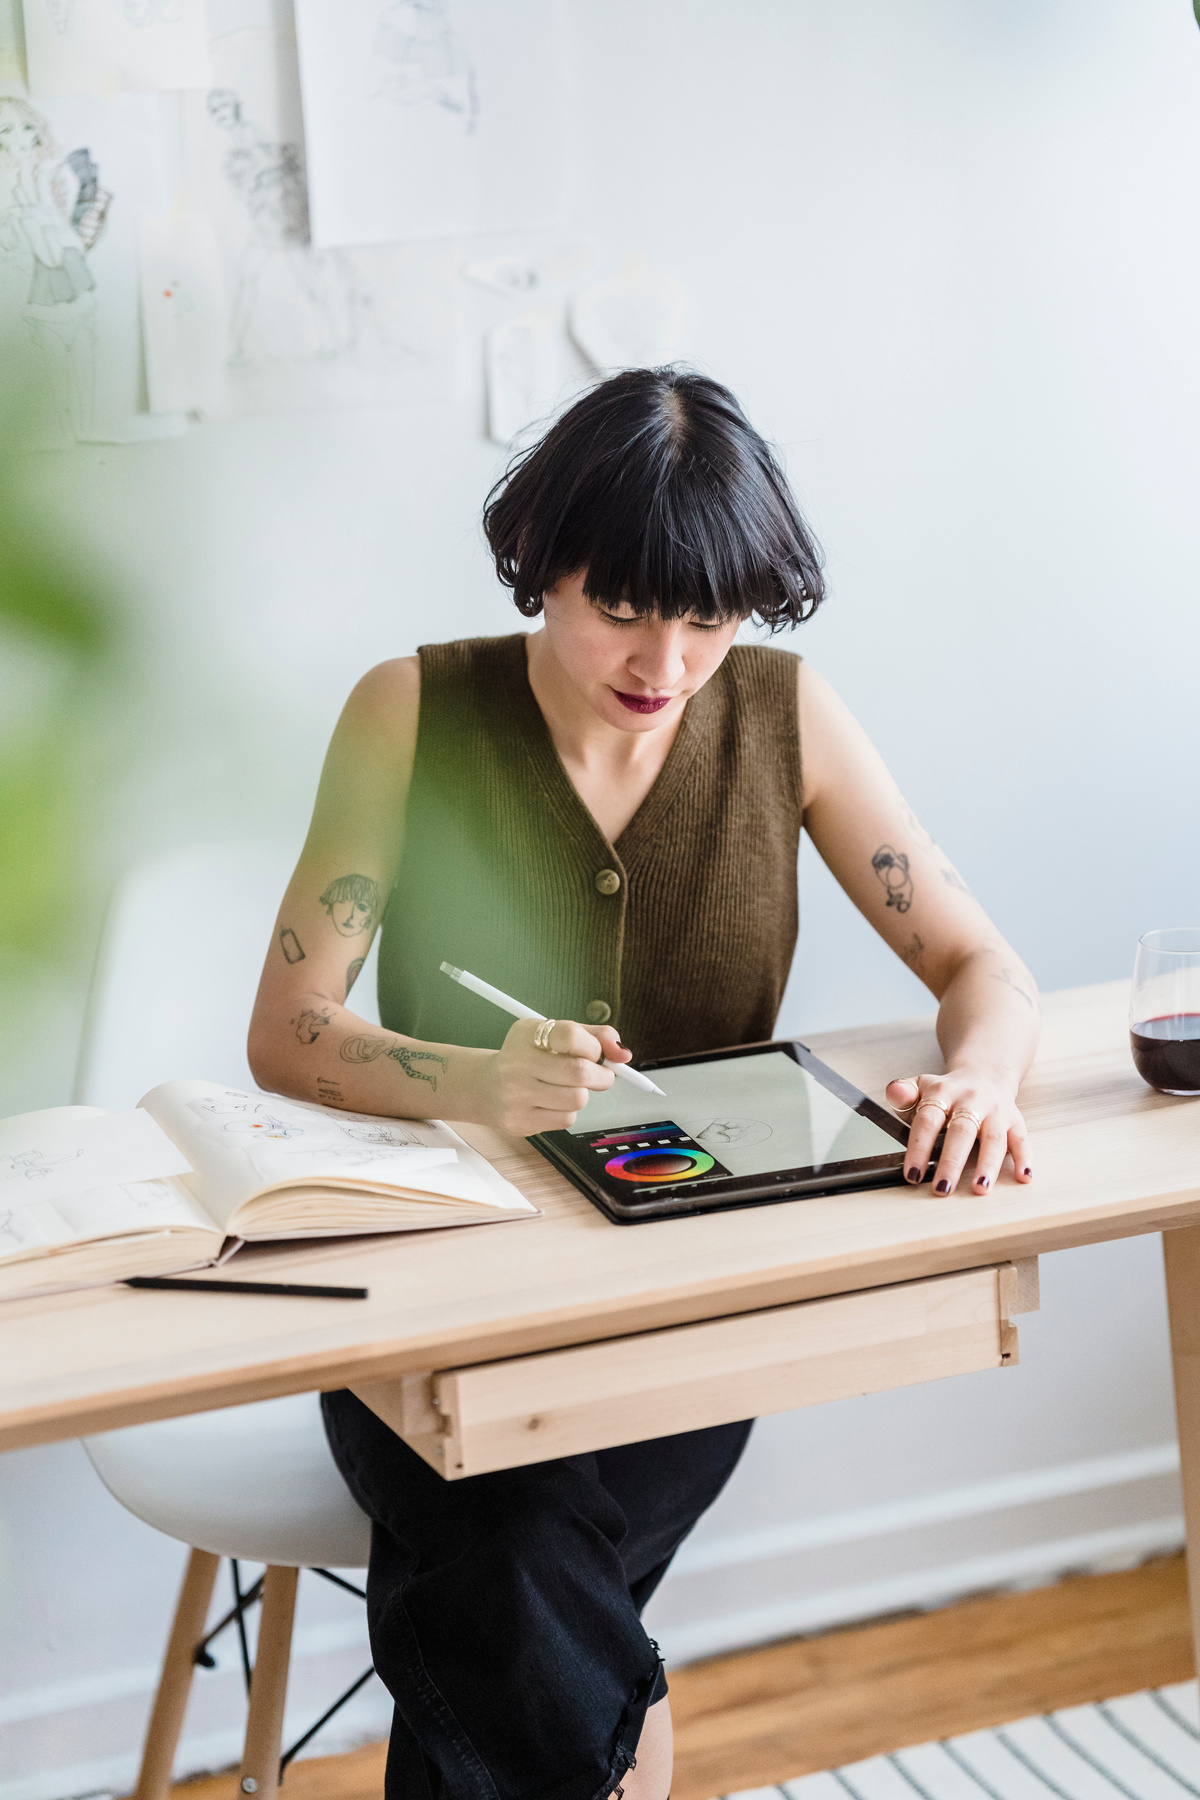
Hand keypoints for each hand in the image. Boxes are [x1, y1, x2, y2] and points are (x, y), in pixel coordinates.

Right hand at [482, 1017, 630, 1136]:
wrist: (486, 1087)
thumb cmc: (529, 1058)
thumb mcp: (554, 1036)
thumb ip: (593, 1036)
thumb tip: (624, 1053)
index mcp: (527, 1034)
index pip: (571, 1035)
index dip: (594, 1046)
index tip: (596, 1052)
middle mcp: (517, 1062)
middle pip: (580, 1072)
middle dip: (602, 1076)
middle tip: (600, 1076)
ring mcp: (516, 1094)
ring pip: (577, 1099)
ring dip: (583, 1095)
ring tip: (569, 1088)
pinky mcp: (519, 1121)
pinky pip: (566, 1119)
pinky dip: (568, 1112)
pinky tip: (552, 1103)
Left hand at [885, 1070, 1031, 1195]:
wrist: (984, 1074)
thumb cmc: (947, 1092)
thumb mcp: (920, 1087)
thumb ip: (903, 1093)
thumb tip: (895, 1093)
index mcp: (943, 1093)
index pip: (928, 1120)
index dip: (919, 1147)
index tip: (912, 1174)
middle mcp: (972, 1100)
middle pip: (962, 1131)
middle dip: (952, 1162)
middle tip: (942, 1189)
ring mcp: (995, 1111)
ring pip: (993, 1138)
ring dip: (988, 1165)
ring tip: (980, 1188)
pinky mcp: (1015, 1121)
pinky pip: (1022, 1139)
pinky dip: (1024, 1158)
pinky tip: (1023, 1177)